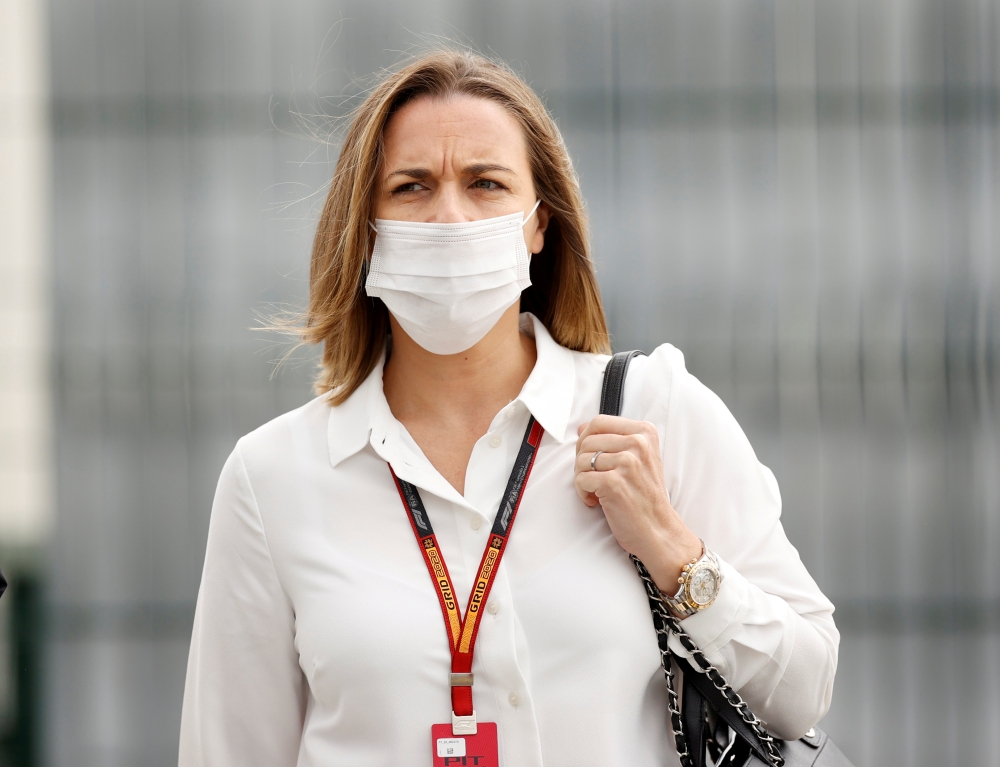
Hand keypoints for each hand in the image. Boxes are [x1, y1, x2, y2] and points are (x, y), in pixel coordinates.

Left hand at [574, 415, 701, 591]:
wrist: (659, 530)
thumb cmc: (645, 497)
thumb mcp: (638, 459)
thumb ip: (613, 439)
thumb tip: (582, 427)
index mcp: (644, 433)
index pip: (599, 422)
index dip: (586, 440)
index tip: (592, 458)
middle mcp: (638, 444)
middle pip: (586, 441)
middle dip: (583, 461)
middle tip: (594, 478)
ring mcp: (627, 463)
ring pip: (580, 460)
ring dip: (583, 479)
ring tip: (598, 491)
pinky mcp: (614, 483)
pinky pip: (580, 479)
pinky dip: (583, 493)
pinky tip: (596, 501)